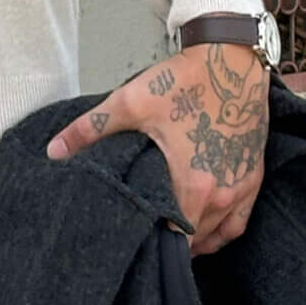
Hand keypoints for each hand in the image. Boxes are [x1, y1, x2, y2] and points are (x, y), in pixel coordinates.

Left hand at [44, 43, 269, 255]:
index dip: (151, 245)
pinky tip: (203, 232)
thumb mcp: (130, 102)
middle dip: (168, 243)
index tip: (132, 242)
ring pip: (215, 236)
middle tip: (143, 241)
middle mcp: (220, 195)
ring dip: (192, 241)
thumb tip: (53, 152)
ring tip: (166, 239)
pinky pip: (237, 224)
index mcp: (192, 185)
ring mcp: (240, 189)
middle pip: (192, 240)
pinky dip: (220, 232)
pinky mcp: (253, 178)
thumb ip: (90, 130)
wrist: (232, 59)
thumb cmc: (184, 81)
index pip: (171, 238)